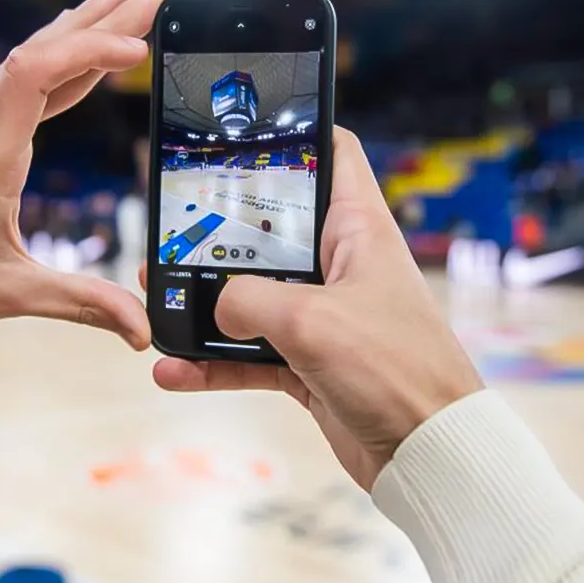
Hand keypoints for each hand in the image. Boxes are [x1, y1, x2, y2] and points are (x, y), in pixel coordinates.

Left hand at [0, 0, 171, 363]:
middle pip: (41, 52)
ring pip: (27, 62)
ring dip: (78, 30)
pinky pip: (14, 86)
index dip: (89, 50)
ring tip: (125, 0)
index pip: (36, 75)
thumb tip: (142, 329)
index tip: (138, 46)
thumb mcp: (3, 294)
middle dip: (101, 18)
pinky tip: (74, 53)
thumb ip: (79, 303)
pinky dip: (55, 63)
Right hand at [146, 127, 483, 489]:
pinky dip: (212, 364)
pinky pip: (248, 356)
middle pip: (269, 230)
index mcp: (358, 230)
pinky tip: (174, 372)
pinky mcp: (309, 364)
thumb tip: (216, 306)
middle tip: (170, 229)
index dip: (294, 132)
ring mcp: (323, 317)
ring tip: (155, 302)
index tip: (245, 128)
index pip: (332, 155)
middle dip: (217, 232)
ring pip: (250, 298)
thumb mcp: (310, 322)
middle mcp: (340, 266)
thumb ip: (248, 300)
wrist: (428, 454)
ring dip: (202, 306)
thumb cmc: (393, 371)